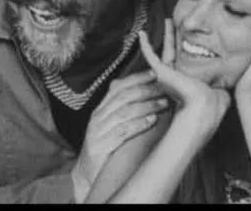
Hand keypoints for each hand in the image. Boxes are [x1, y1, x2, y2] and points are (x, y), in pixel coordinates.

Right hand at [73, 71, 169, 200]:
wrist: (87, 176)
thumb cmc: (105, 149)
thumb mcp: (112, 127)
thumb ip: (125, 111)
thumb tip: (149, 95)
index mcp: (101, 109)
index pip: (118, 87)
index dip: (137, 78)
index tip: (155, 74)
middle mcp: (98, 117)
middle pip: (123, 97)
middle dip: (145, 90)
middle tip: (164, 89)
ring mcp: (98, 132)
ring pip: (124, 112)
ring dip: (146, 106)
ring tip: (163, 104)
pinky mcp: (100, 147)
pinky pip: (122, 132)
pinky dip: (138, 125)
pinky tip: (152, 121)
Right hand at [138, 20, 230, 138]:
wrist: (205, 106)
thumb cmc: (214, 102)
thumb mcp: (220, 90)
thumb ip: (221, 83)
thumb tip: (229, 79)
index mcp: (189, 81)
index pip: (188, 61)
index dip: (188, 47)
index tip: (191, 36)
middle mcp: (177, 78)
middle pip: (175, 51)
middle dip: (175, 36)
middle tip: (174, 23)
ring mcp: (168, 75)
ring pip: (165, 49)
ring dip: (166, 35)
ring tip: (167, 21)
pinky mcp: (161, 72)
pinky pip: (150, 56)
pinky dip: (145, 45)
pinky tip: (141, 34)